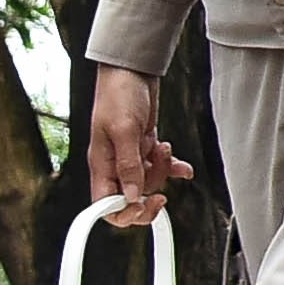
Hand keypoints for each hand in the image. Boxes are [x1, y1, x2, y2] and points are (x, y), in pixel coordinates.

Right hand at [84, 65, 187, 224]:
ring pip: (148, 182)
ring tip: (163, 148)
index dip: (123, 214)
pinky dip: (173, 167)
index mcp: (101, 165)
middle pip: (130, 199)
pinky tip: (182, 166)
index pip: (104, 206)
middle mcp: (114, 164)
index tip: (142, 205)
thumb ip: (129, 165)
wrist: (132, 70)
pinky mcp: (144, 146)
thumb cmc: (118, 93)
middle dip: (148, 195)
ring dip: (161, 170)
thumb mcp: (124, 129)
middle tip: (161, 192)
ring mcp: (130, 156)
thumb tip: (131, 196)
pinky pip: (160, 166)